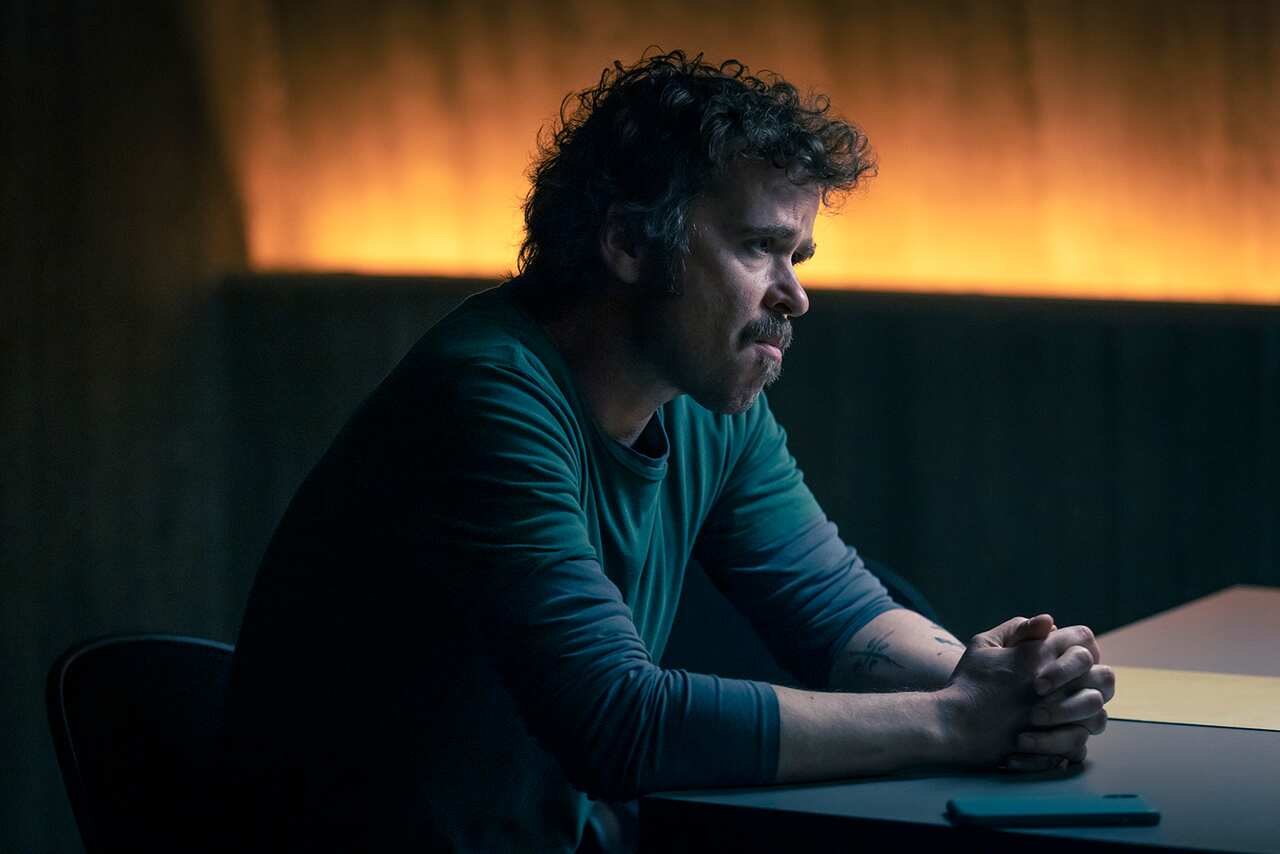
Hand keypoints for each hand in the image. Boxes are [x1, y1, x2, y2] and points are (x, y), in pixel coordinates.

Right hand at [938, 615, 1112, 769]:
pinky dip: (1074, 742)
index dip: (1080, 643)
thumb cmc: (967, 682)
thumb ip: (1016, 629)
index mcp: (1038, 655)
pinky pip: (1082, 744)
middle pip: (1103, 676)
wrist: (953, 723)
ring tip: (1071, 715)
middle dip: (1094, 679)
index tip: (1071, 653)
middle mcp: (1053, 684)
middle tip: (1077, 686)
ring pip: (1098, 714)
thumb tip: (1048, 622)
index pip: (1083, 638)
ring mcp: (1055, 716)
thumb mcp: (982, 644)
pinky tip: (1058, 737)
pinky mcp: (1051, 745)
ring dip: (1088, 713)